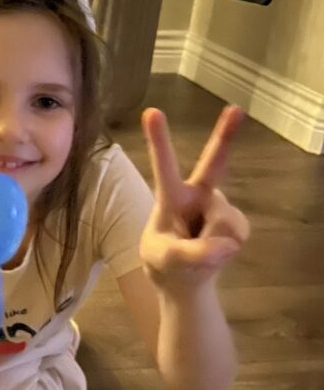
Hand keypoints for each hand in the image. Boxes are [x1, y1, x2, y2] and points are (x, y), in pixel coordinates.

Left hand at [140, 104, 250, 292]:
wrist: (184, 280)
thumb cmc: (164, 260)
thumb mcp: (165, 259)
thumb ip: (191, 254)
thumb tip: (227, 245)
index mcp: (170, 195)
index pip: (164, 166)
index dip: (158, 140)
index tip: (151, 111)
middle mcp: (198, 194)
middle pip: (214, 163)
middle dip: (225, 136)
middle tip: (236, 109)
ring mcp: (220, 207)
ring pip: (224, 225)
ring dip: (211, 246)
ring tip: (197, 251)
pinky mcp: (237, 223)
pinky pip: (236, 238)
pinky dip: (224, 253)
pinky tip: (214, 252)